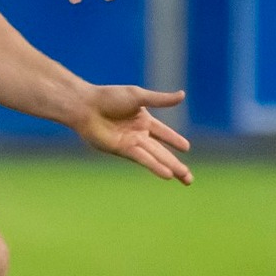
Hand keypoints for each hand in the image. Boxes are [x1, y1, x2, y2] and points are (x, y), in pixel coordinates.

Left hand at [69, 85, 192, 184]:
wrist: (85, 106)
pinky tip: (167, 174)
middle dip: (177, 164)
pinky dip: (155, 166)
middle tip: (189, 178)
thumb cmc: (108, 97)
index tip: (186, 148)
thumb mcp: (138, 96)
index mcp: (143, 119)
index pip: (164, 133)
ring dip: (171, 168)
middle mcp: (138, 134)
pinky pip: (143, 159)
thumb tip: (183, 95)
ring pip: (156, 157)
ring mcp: (131, 143)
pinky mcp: (122, 149)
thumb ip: (160, 100)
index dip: (174, 140)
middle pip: (162, 152)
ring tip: (186, 180)